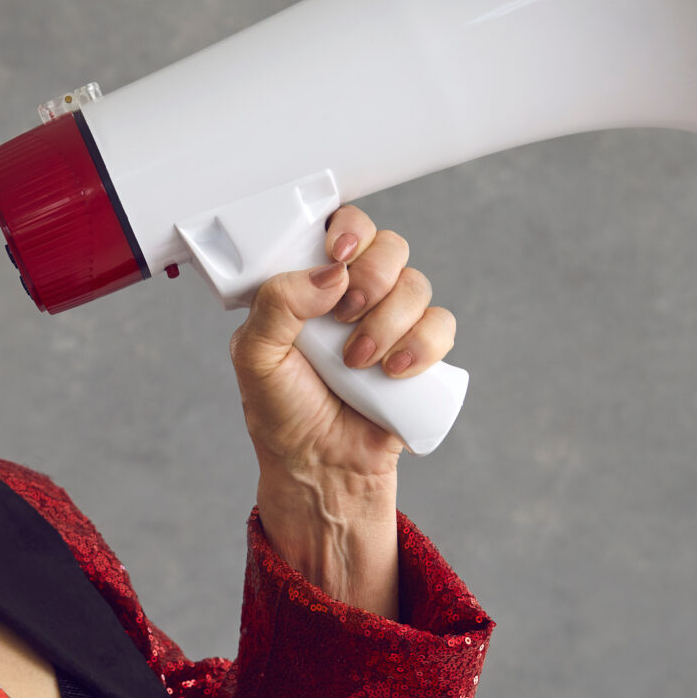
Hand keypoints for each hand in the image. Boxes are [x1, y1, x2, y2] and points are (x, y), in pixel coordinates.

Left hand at [229, 204, 458, 483]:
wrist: (320, 469)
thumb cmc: (282, 412)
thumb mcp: (255, 357)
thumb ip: (276, 305)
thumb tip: (330, 274)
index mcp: (312, 284)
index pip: (343, 228)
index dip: (350, 229)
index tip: (338, 253)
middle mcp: (355, 296)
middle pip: (389, 247)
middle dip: (371, 278)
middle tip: (345, 319)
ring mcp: (391, 322)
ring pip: (417, 285)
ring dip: (389, 322)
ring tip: (359, 363)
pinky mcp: (420, 354)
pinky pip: (441, 326)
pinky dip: (422, 344)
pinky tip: (394, 372)